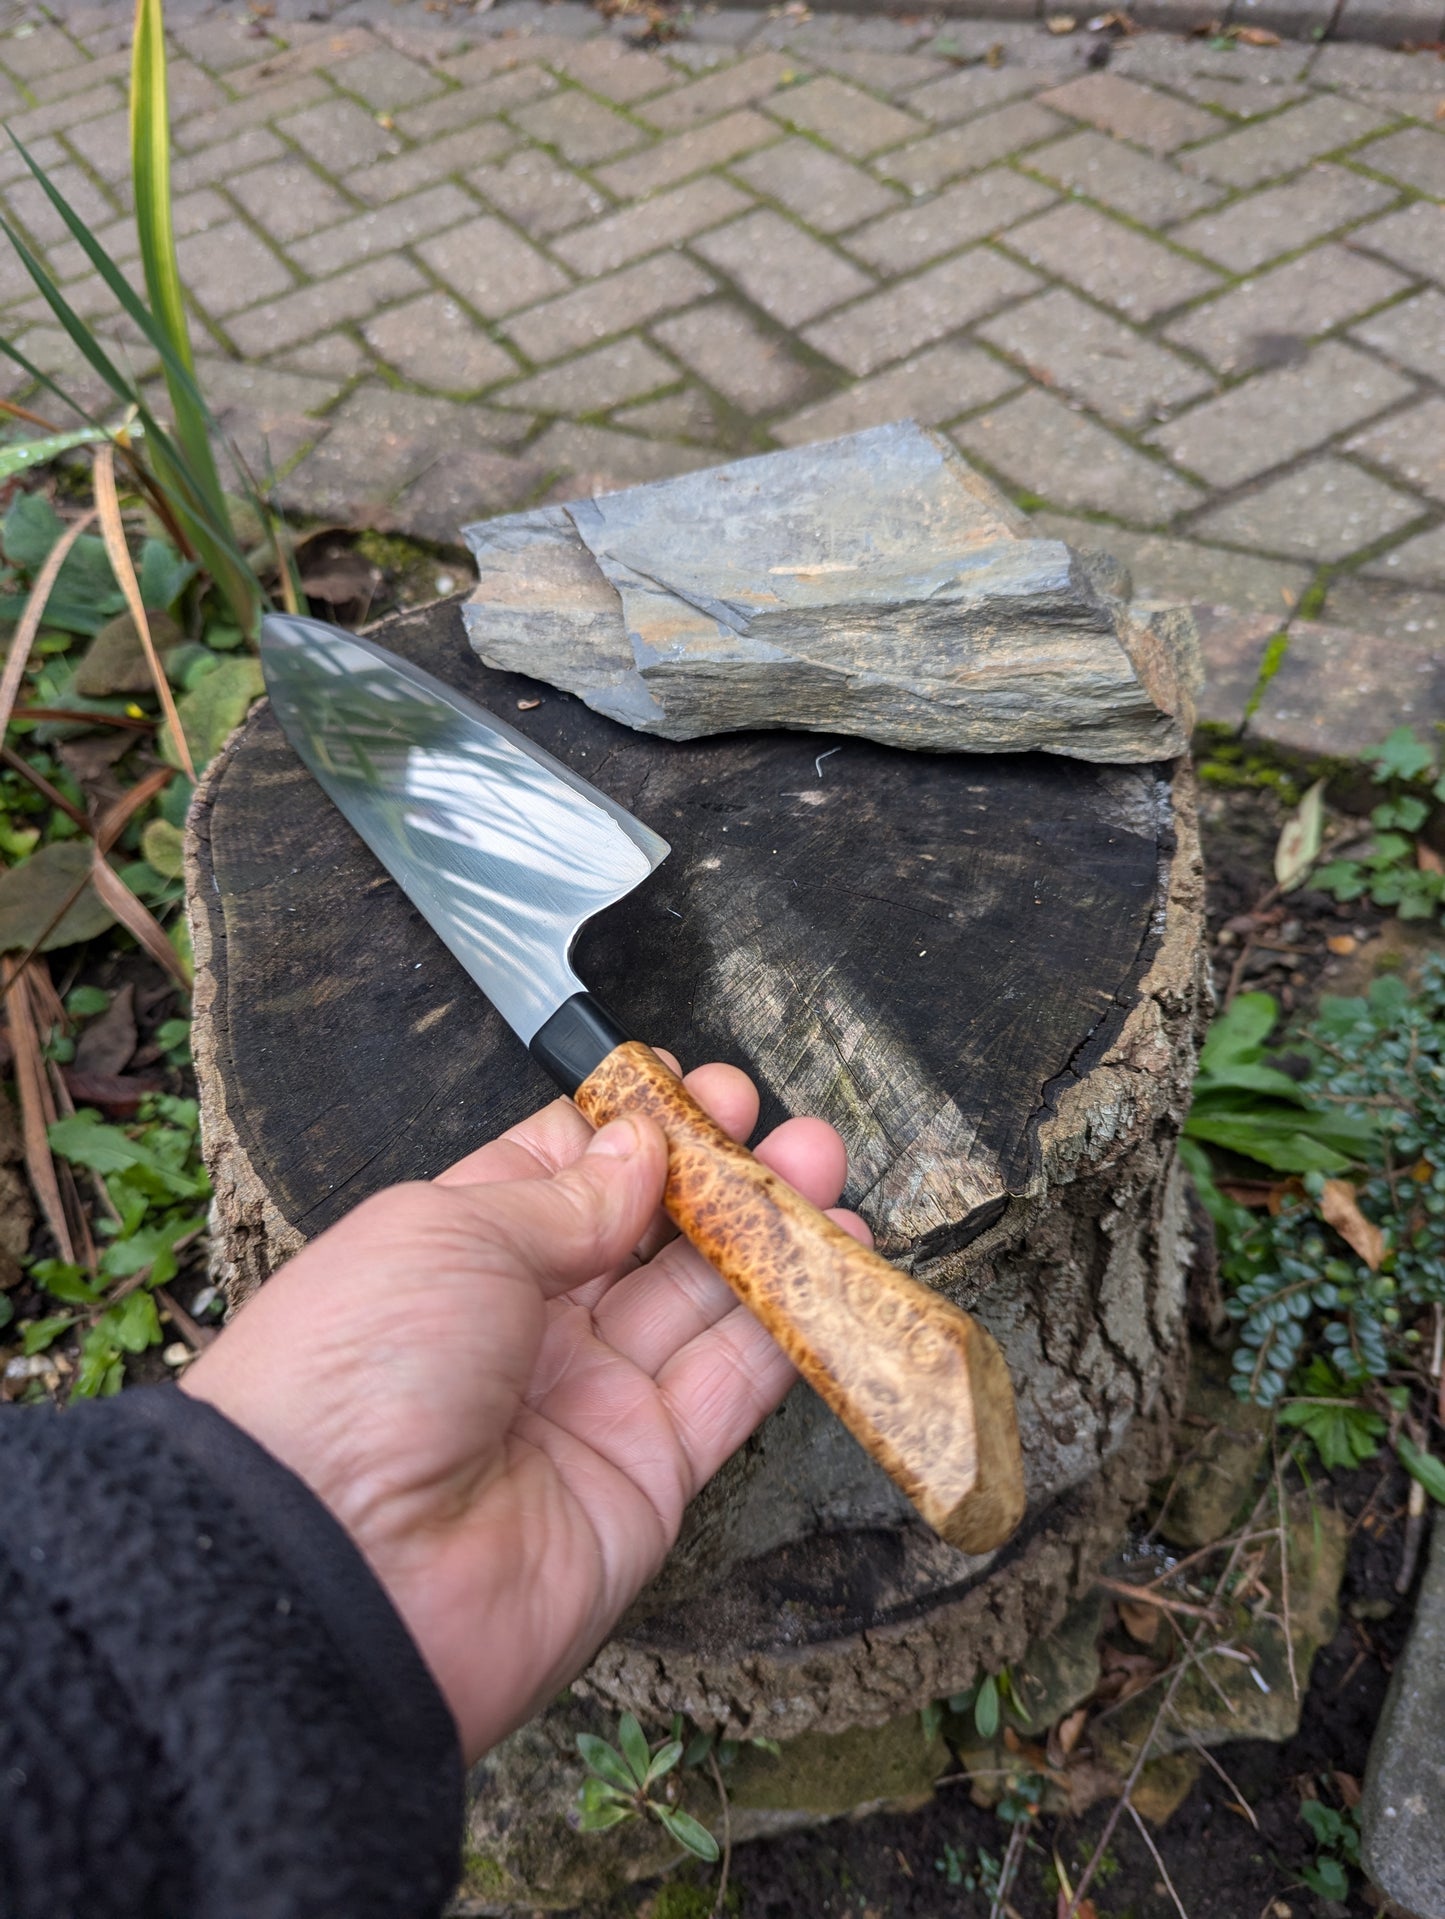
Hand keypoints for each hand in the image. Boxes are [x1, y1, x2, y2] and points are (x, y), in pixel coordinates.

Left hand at [180, 1060, 865, 1760]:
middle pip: (645, 1234)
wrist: (339, 1570)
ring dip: (771, 1233)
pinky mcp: (651, 1475)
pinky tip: (837, 1258)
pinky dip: (794, 1326)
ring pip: (703, 1301)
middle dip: (714, 1173)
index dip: (631, 1127)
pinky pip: (734, 1387)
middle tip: (772, 1121)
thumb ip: (564, 1197)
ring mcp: (591, 1401)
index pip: (561, 1173)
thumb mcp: (447, 1234)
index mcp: (458, 1254)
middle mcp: (528, 1326)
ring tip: (825, 1163)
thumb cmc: (354, 1368)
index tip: (692, 1086)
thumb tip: (639, 1150)